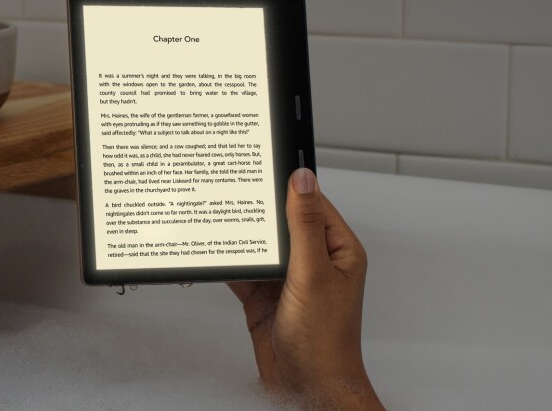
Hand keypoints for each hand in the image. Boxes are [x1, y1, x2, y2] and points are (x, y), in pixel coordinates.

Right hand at [228, 168, 382, 409]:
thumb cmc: (325, 342)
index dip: (289, 184)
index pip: (312, 203)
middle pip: (282, 221)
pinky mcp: (264, 296)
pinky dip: (228, 263)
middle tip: (233, 187)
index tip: (265, 165)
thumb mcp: (313, 274)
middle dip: (258, 209)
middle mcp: (313, 261)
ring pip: (260, 245)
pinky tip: (214, 252)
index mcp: (337, 249)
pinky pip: (243, 270)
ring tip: (218, 216)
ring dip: (242, 237)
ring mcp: (288, 279)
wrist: (306, 387)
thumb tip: (302, 180)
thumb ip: (305, 226)